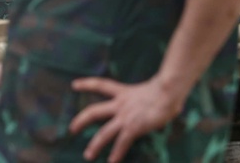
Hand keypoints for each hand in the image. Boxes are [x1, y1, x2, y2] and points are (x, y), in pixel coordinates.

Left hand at [69, 76, 183, 162]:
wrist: (168, 91)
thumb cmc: (167, 90)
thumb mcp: (152, 91)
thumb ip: (150, 99)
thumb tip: (166, 104)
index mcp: (123, 93)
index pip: (100, 85)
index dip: (86, 84)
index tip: (74, 85)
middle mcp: (120, 104)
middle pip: (94, 112)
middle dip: (81, 121)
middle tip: (71, 129)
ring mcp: (125, 117)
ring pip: (104, 133)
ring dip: (95, 145)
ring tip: (88, 155)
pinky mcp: (133, 127)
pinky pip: (122, 143)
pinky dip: (117, 154)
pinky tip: (112, 162)